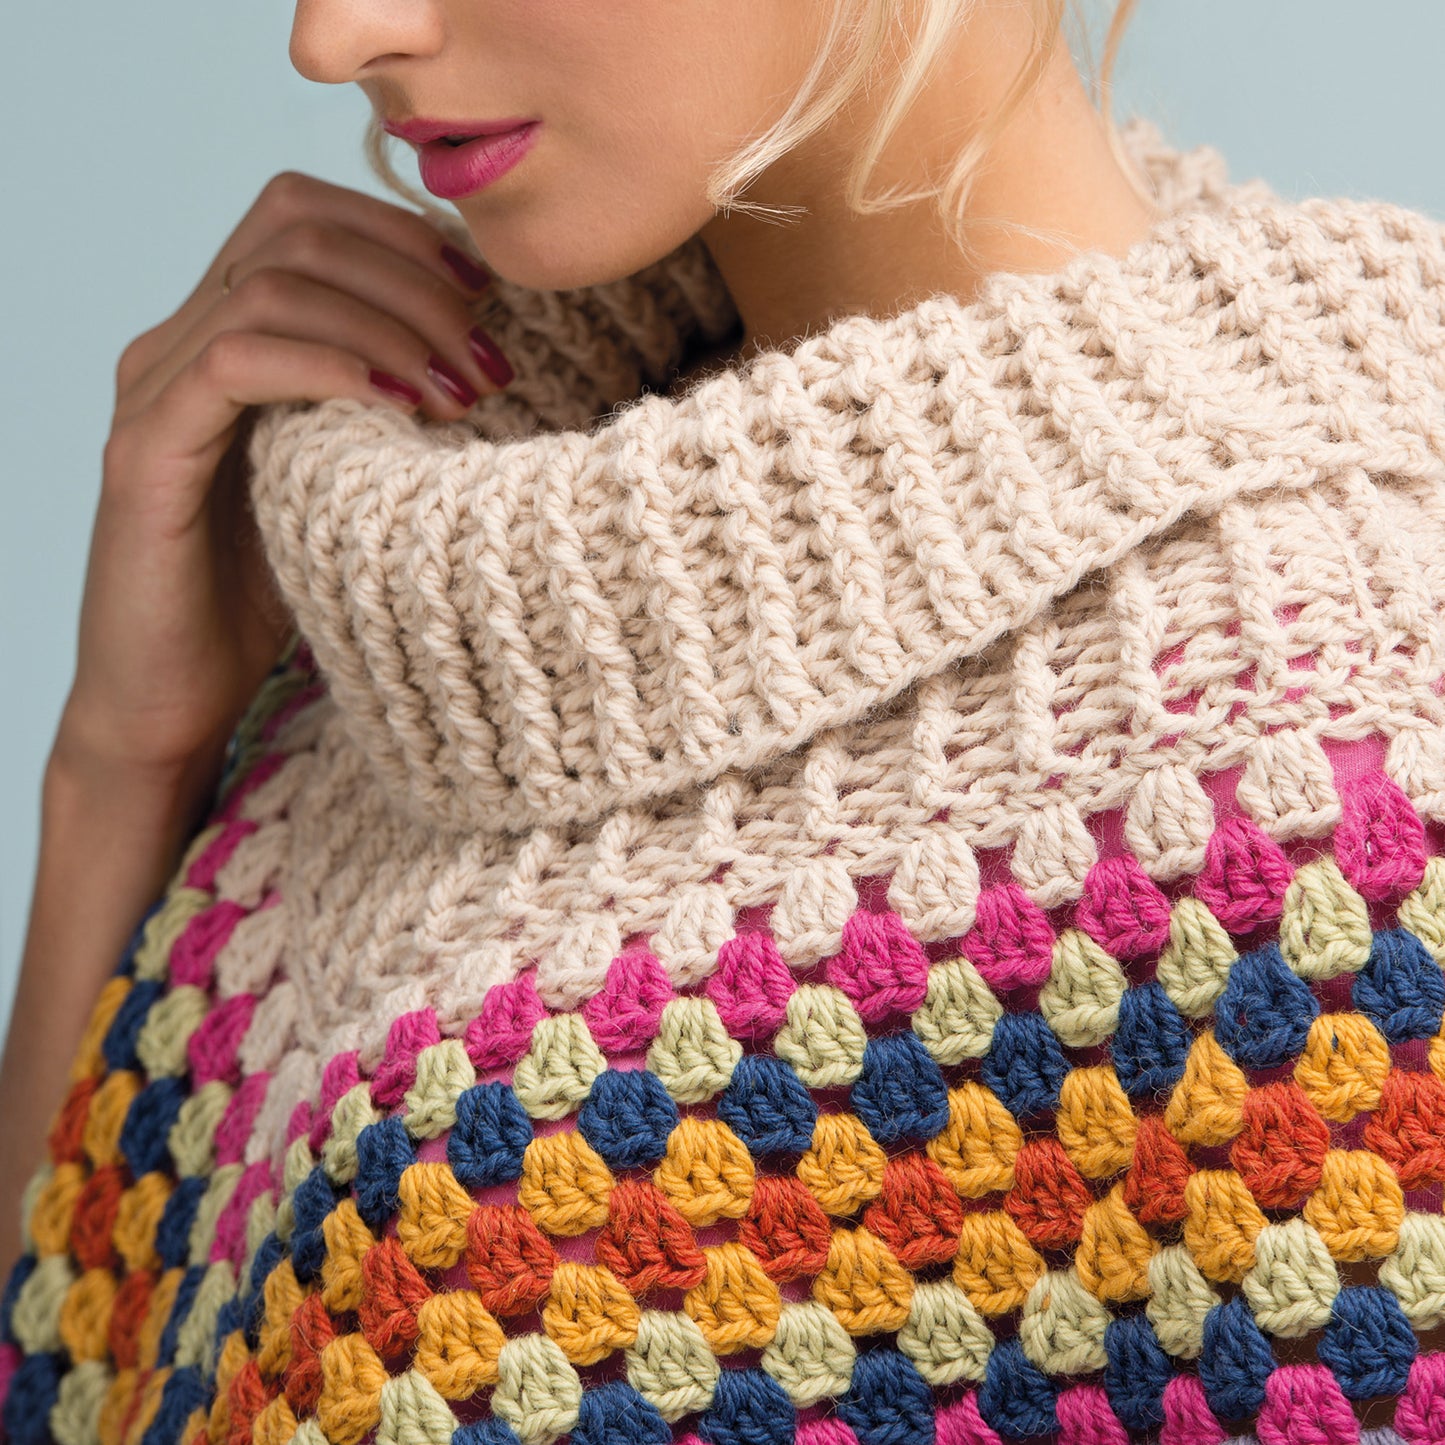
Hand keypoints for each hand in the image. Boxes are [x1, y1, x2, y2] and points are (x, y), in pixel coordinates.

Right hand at [58, 170, 510, 786]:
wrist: (172, 701)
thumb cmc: (272, 597)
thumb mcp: (348, 481)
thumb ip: (385, 409)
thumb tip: (490, 361)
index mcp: (223, 336)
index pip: (304, 214)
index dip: (402, 235)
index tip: (486, 297)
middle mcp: (177, 345)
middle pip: (294, 228)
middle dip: (414, 280)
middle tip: (488, 359)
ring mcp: (154, 393)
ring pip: (271, 284)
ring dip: (388, 325)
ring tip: (461, 393)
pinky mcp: (146, 454)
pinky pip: (234, 363)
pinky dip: (328, 365)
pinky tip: (397, 404)